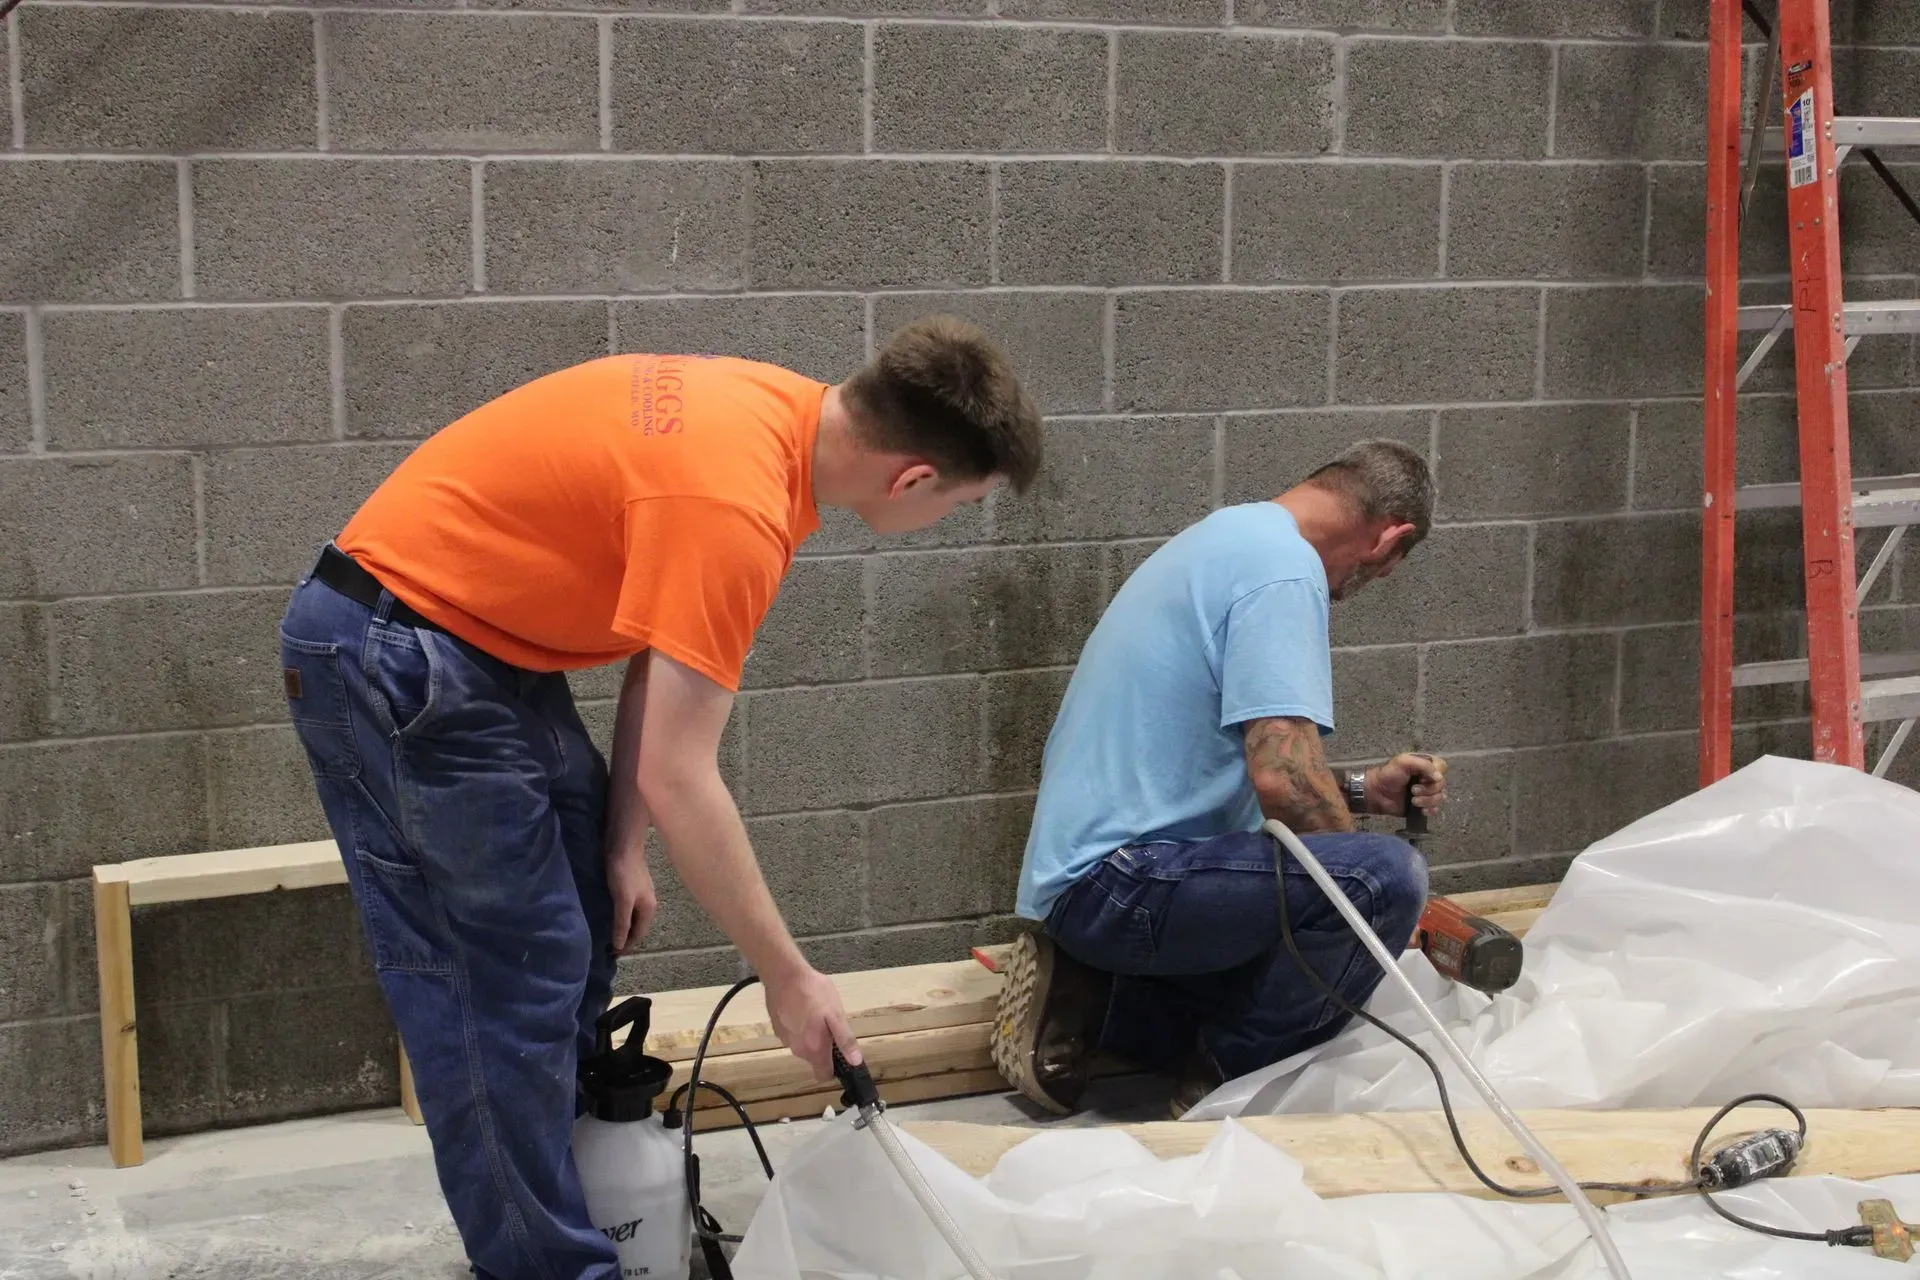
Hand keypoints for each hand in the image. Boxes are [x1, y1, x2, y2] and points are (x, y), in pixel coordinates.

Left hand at [607, 843, 657, 956]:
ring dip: (623, 928)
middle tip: (608, 948)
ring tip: (608, 935)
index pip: (639, 935)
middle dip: (626, 939)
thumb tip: (620, 946)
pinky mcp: (631, 886)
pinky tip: (610, 916)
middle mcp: (648, 903)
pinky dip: (620, 916)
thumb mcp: (623, 900)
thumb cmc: (624, 873)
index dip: (627, 946)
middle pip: (637, 927)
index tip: (612, 956)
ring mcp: (640, 894)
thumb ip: (622, 923)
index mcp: (649, 909)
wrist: (623, 844)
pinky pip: (627, 908)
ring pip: (632, 917)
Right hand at [763, 964, 862, 1081]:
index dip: (834, 1069)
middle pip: (814, 1059)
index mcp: (813, 1049)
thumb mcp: (836, 1014)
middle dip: (823, 1047)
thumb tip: (855, 1062)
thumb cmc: (813, 992)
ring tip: (816, 1013)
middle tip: (830, 1025)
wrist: (783, 974)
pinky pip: (793, 1035)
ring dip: (811, 1036)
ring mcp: (784, 1039)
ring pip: (803, 1046)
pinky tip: (802, 1008)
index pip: (823, 1075)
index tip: (840, 1055)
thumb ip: (845, 1040)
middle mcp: (797, 1049)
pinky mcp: (777, 1028)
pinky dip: (799, 1028)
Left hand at [1367, 752, 1447, 816]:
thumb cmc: (1388, 775)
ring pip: (1439, 797)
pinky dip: (1429, 810)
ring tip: (1412, 800)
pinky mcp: (1423, 805)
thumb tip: (1439, 777)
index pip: (1442, 767)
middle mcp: (1428, 777)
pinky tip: (1421, 810)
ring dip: (1426, 800)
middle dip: (1428, 790)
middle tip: (1412, 790)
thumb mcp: (1404, 762)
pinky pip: (1435, 809)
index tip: (1422, 778)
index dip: (1435, 774)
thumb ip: (1423, 765)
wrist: (1377, 793)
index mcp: (1425, 764)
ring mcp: (1427, 792)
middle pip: (1441, 784)